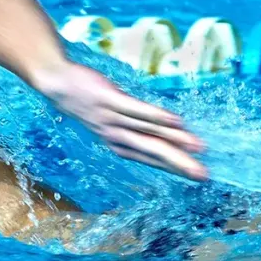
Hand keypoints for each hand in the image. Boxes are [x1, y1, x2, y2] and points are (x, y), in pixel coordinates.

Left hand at [32, 61, 207, 180]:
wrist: (57, 83)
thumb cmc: (88, 103)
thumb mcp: (109, 121)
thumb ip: (133, 129)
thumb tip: (163, 133)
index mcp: (118, 144)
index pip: (150, 160)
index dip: (174, 168)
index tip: (197, 177)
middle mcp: (116, 136)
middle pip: (152, 152)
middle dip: (179, 164)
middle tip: (203, 174)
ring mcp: (111, 119)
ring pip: (148, 133)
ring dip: (174, 140)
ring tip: (198, 147)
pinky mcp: (109, 99)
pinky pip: (136, 110)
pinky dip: (156, 116)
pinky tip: (176, 121)